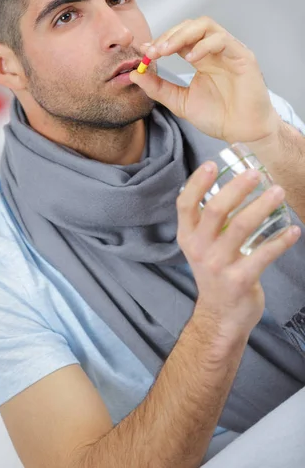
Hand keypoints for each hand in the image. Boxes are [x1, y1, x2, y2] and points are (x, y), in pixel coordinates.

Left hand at [130, 17, 280, 143]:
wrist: (241, 134)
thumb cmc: (218, 117)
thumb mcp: (179, 102)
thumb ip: (158, 88)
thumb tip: (133, 74)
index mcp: (201, 58)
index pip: (179, 38)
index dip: (161, 41)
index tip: (145, 52)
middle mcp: (215, 50)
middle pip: (190, 26)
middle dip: (169, 36)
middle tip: (153, 51)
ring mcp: (229, 51)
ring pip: (205, 26)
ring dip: (182, 35)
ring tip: (166, 51)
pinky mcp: (243, 56)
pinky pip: (222, 40)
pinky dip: (204, 45)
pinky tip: (191, 59)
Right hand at [177, 161, 300, 336]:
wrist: (220, 315)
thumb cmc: (214, 272)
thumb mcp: (201, 246)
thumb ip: (208, 221)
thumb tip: (232, 185)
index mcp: (187, 237)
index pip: (185, 204)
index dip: (197, 183)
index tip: (212, 164)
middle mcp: (199, 249)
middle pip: (216, 210)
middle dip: (237, 188)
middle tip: (256, 173)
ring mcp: (219, 265)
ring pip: (241, 227)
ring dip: (262, 206)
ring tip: (279, 192)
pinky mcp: (240, 280)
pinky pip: (264, 254)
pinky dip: (281, 240)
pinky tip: (293, 230)